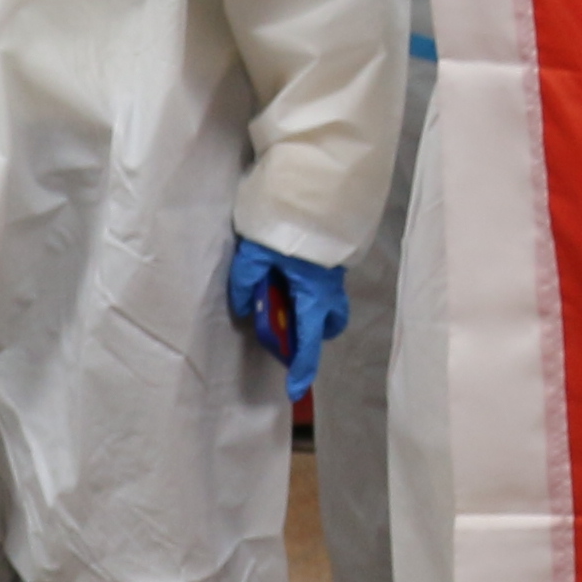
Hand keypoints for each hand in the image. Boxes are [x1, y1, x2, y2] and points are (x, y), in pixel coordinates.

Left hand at [226, 239, 350, 405]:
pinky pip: (326, 288)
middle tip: (286, 328)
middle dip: (312, 335)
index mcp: (313, 295)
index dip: (301, 368)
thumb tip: (246, 307)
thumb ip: (246, 283)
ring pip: (331, 307)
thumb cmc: (286, 226)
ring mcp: (335, 276)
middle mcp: (329, 291)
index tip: (295, 390)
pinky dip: (311, 293)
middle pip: (328, 326)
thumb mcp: (254, 255)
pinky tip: (289, 275)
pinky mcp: (332, 261)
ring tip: (286, 300)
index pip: (308, 341)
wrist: (313, 191)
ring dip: (313, 313)